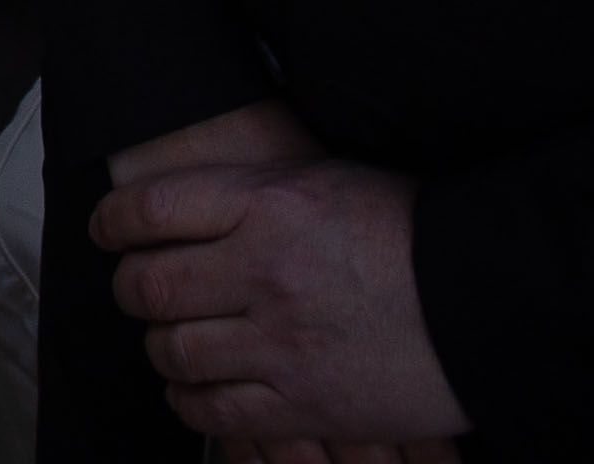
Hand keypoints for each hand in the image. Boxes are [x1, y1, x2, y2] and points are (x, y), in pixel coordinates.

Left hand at [96, 122, 466, 458]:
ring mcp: (280, 343)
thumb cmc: (413, 232)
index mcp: (270, 202)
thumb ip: (256, 192)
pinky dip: (188, 402)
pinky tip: (191, 389)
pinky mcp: (302, 405)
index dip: (113, 220)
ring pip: (174, 351)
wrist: (485, 300)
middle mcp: (264, 271)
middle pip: (152, 284)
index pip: (153, 208)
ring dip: (160, 344)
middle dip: (130, 287)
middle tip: (134, 285)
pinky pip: (214, 413)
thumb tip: (188, 204)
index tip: (107, 229)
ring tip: (168, 335)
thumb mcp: (329, 180)